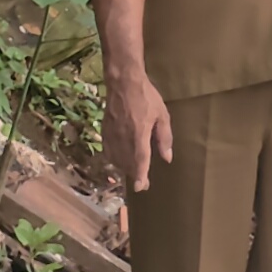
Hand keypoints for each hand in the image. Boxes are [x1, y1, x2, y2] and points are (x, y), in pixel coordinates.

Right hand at [105, 77, 171, 192]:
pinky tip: (119, 161)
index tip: (141, 188)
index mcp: (139, 134)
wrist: (123, 83)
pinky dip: (114, 159)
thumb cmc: (147, 97)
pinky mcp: (104, 131)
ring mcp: (112, 135)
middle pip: (128, 162)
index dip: (141, 175)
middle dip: (135, 174)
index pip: (140, 159)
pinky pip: (108, 151)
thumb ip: (164, 138)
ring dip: (125, 168)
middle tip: (143, 183)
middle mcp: (123, 137)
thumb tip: (167, 158)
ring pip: (117, 159)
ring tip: (134, 172)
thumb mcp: (162, 115)